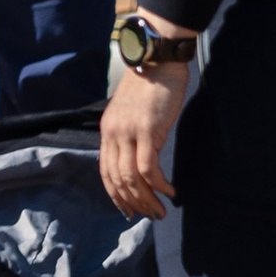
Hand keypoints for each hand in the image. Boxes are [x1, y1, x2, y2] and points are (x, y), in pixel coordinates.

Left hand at [101, 56, 189, 218]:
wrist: (157, 60)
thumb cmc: (149, 86)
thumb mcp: (131, 113)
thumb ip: (130, 134)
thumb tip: (139, 159)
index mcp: (107, 131)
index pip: (105, 171)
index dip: (116, 194)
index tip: (128, 210)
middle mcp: (113, 134)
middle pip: (117, 179)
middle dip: (134, 203)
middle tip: (150, 216)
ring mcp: (128, 132)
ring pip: (132, 178)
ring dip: (147, 200)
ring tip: (161, 211)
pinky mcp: (147, 130)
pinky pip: (149, 168)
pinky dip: (159, 185)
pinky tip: (170, 191)